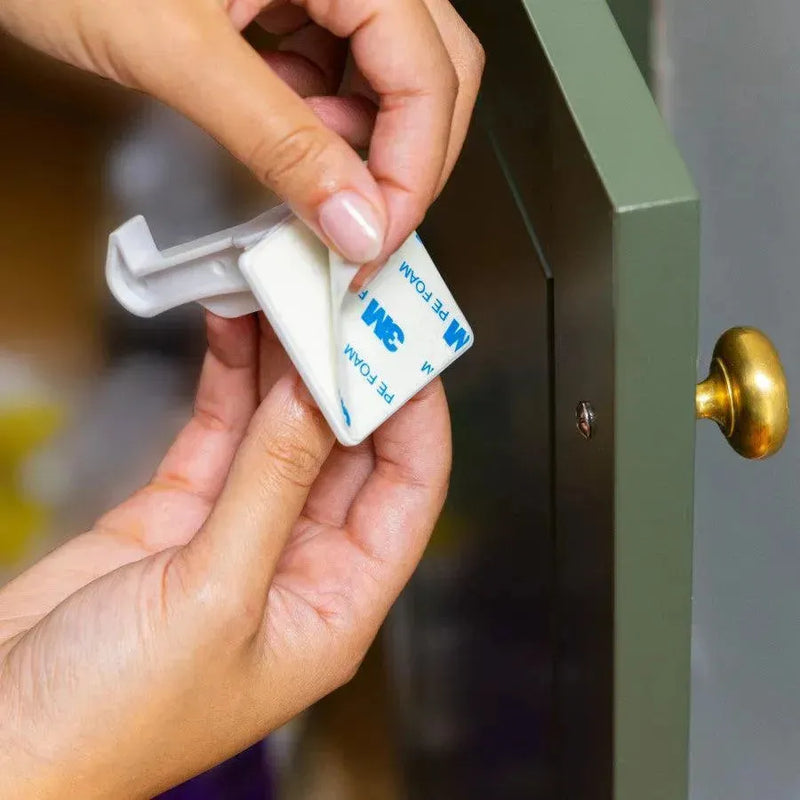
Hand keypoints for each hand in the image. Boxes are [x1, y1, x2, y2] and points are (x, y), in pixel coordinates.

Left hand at [0, 0, 482, 284]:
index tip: (375, 241)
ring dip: (365, 145)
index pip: (427, 73)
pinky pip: (338, 68)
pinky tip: (288, 142)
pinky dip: (323, 121)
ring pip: (389, 76)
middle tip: (366, 229)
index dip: (412, 170)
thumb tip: (354, 222)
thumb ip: (276, 139)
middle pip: (429, 71)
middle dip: (404, 161)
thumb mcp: (176, 50)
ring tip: (316, 184)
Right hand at [0, 312, 450, 797]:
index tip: (403, 347)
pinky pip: (222, 431)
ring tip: (287, 297)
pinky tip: (237, 332)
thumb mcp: (214, 597)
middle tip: (343, 303)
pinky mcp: (182, 512)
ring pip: (282, 431)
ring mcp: (239, 533)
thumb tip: (319, 396)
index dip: (415, 416)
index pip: (408, 492)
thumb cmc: (110, 718)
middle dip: (346, 375)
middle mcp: (298, 565)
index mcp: (335, 606)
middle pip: (347, 450)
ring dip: (286, 365)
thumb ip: (271, 486)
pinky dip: (230, 380)